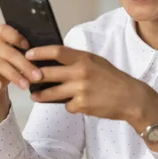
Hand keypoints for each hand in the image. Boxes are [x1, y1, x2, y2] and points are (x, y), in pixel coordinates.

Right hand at [0, 24, 42, 99]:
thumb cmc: (9, 68)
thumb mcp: (18, 60)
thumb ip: (28, 56)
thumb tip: (48, 58)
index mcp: (4, 41)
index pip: (5, 31)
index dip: (15, 36)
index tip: (28, 45)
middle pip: (9, 53)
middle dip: (25, 65)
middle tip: (38, 75)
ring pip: (0, 65)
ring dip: (14, 76)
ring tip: (26, 85)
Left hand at [25, 45, 157, 125]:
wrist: (131, 98)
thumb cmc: (113, 79)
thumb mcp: (97, 62)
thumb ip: (79, 60)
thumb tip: (57, 59)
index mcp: (85, 59)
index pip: (56, 52)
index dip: (39, 53)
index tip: (28, 55)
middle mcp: (81, 73)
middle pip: (48, 73)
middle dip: (34, 76)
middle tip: (27, 77)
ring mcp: (80, 90)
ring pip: (51, 93)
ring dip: (41, 95)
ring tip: (35, 96)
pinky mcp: (82, 105)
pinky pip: (67, 106)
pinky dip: (68, 105)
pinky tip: (75, 104)